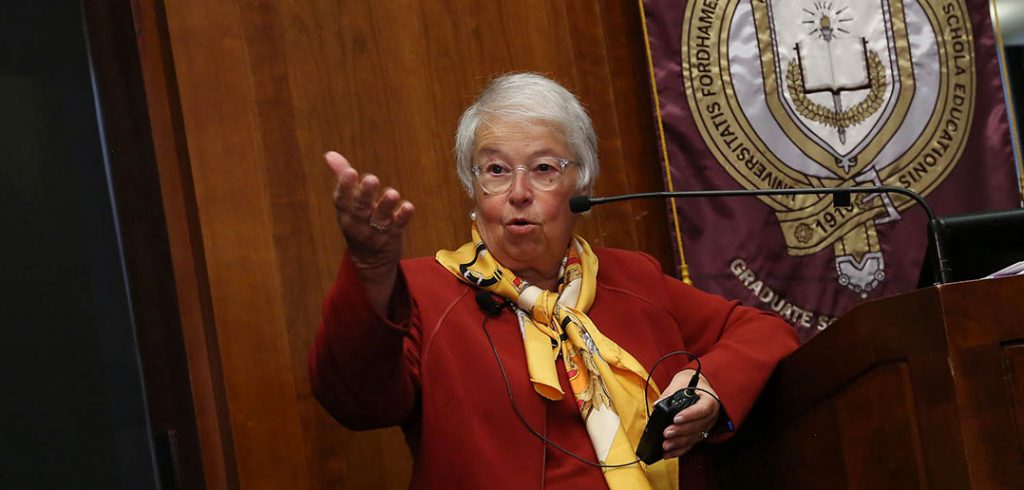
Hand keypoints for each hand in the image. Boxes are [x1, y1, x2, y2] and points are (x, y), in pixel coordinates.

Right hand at [325, 151, 414, 312]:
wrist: (370, 262)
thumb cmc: (358, 223)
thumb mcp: (348, 204)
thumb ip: (342, 177)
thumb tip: (330, 154)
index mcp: (345, 213)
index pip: (342, 200)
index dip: (345, 187)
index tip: (350, 172)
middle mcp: (358, 223)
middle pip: (360, 208)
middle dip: (365, 194)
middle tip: (371, 179)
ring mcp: (376, 232)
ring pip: (380, 218)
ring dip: (386, 205)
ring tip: (393, 193)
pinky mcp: (393, 236)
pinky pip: (398, 227)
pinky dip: (403, 217)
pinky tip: (408, 207)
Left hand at [656, 369, 719, 458]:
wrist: (698, 386)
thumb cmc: (690, 383)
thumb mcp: (681, 382)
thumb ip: (670, 393)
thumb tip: (657, 405)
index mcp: (710, 400)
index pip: (703, 409)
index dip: (690, 415)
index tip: (676, 418)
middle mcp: (711, 415)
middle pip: (697, 426)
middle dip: (680, 431)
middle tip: (666, 433)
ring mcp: (706, 426)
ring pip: (693, 437)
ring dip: (679, 443)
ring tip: (665, 445)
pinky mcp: (699, 434)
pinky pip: (690, 444)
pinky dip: (679, 450)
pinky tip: (668, 453)